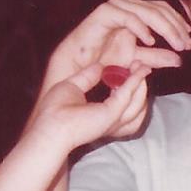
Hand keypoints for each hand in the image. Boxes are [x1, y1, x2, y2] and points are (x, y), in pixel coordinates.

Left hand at [30, 59, 153, 148]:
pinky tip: (137, 71)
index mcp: (101, 116)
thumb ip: (88, 77)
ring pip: (139, 102)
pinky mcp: (113, 114)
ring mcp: (114, 119)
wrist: (49, 125)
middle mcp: (112, 121)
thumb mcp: (72, 86)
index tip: (132, 69)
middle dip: (141, 83)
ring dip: (141, 82)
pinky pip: (130, 94)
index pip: (124, 103)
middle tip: (141, 65)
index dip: (131, 87)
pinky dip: (135, 81)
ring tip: (141, 66)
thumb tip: (100, 66)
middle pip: (137, 104)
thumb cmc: (55, 111)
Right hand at [45, 0, 190, 88]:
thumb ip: (157, 57)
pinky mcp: (105, 12)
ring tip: (176, 44)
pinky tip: (151, 40)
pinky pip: (128, 17)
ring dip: (166, 29)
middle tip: (187, 44)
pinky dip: (142, 28)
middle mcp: (127, 4)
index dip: (179, 23)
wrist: (80, 65)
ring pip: (148, 12)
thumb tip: (180, 60)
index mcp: (136, 10)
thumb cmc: (105, 59)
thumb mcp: (137, 59)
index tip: (190, 41)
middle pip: (160, 9)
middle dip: (176, 28)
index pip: (164, 10)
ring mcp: (116, 6)